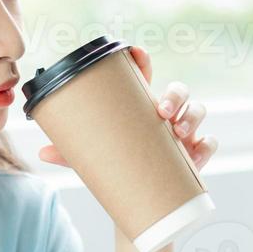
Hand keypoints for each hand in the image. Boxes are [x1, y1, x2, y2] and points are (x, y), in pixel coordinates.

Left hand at [37, 45, 217, 171]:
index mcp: (139, 106)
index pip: (144, 75)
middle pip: (178, 89)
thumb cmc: (116, 167)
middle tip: (160, 110)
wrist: (137, 199)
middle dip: (174, 94)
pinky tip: (195, 154)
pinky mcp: (196, 155)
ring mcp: (184, 133)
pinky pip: (209, 143)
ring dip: (191, 116)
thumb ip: (71, 153)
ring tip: (177, 132)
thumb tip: (42, 151)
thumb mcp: (94, 158)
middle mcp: (165, 114)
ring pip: (198, 110)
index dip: (142, 60)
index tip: (136, 52)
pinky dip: (205, 146)